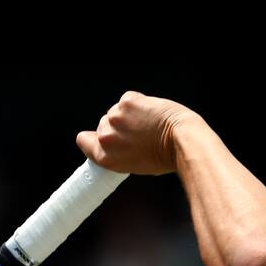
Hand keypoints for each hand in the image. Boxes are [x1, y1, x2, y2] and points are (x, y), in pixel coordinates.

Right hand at [76, 91, 196, 175]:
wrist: (181, 140)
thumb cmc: (164, 158)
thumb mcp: (134, 165)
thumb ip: (117, 153)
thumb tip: (113, 142)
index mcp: (105, 157)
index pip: (83, 140)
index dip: (93, 138)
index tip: (103, 139)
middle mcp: (106, 136)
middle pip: (103, 124)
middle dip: (118, 128)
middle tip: (138, 136)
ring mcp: (116, 117)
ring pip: (116, 111)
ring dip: (129, 116)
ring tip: (148, 126)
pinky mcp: (128, 101)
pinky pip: (128, 100)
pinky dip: (139, 104)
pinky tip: (151, 114)